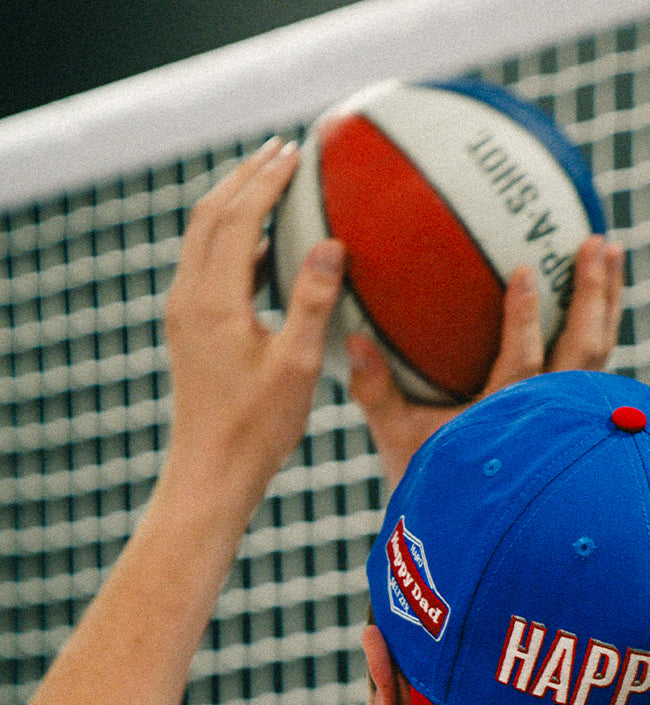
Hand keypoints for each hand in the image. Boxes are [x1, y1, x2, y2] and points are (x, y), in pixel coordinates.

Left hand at [163, 138, 344, 518]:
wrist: (213, 471)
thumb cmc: (258, 428)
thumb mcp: (297, 365)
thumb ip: (312, 301)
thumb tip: (330, 245)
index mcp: (213, 301)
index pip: (237, 218)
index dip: (267, 180)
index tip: (296, 153)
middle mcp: (189, 298)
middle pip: (209, 214)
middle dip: (245, 177)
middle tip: (281, 152)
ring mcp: (184, 313)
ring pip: (202, 236)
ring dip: (235, 203)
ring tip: (272, 185)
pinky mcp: (189, 329)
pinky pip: (206, 264)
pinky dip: (232, 239)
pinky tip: (263, 246)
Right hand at [349, 234, 624, 491]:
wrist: (471, 527)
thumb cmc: (433, 482)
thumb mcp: (398, 438)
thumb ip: (376, 391)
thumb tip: (351, 337)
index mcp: (504, 422)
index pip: (522, 367)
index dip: (524, 321)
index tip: (526, 272)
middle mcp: (547, 418)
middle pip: (583, 354)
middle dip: (592, 296)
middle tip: (598, 242)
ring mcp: (569, 418)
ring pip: (598, 355)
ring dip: (606, 301)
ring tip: (611, 249)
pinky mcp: (577, 416)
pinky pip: (596, 363)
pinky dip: (600, 323)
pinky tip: (600, 292)